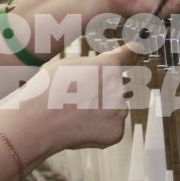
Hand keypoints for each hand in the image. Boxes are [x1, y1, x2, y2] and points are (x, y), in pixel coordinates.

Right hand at [0, 46, 141, 156]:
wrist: (38, 122)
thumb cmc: (46, 92)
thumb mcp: (68, 65)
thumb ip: (92, 64)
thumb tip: (100, 66)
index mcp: (108, 66)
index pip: (131, 54)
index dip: (136, 51)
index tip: (141, 48)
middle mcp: (118, 87)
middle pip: (120, 87)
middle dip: (106, 91)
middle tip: (81, 97)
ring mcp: (119, 111)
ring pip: (115, 109)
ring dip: (103, 111)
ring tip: (77, 113)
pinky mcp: (117, 132)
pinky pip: (112, 128)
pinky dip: (100, 129)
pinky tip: (82, 126)